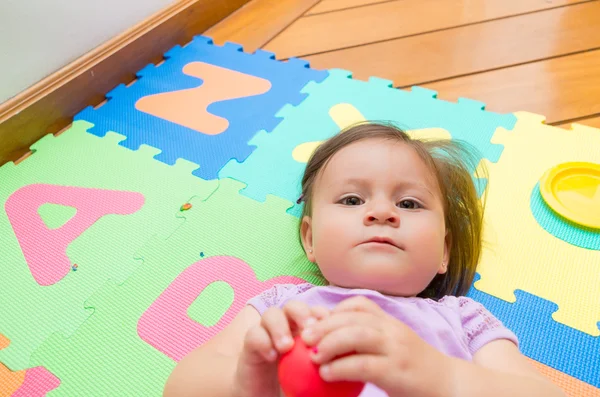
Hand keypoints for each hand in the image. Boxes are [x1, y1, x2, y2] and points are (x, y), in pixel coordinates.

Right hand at [233, 301, 329, 396]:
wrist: (264, 395)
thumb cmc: (296, 386)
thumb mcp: (316, 377)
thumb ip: (328, 366)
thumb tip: (350, 369)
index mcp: (306, 329)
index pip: (316, 312)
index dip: (324, 315)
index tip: (333, 328)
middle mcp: (286, 325)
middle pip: (294, 305)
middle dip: (303, 313)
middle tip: (310, 329)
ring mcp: (267, 331)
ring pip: (271, 313)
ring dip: (280, 326)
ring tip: (286, 347)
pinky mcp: (250, 343)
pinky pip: (254, 334)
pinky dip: (263, 341)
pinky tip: (271, 356)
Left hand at [300, 296, 452, 396]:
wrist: (449, 386)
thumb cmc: (414, 370)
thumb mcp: (392, 348)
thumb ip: (367, 341)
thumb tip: (328, 339)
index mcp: (390, 323)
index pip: (359, 304)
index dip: (333, 311)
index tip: (315, 323)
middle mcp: (393, 331)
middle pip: (353, 318)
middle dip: (324, 325)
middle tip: (304, 336)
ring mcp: (397, 349)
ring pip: (357, 335)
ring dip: (330, 343)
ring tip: (312, 354)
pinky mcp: (397, 371)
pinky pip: (364, 365)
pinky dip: (341, 367)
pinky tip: (326, 373)